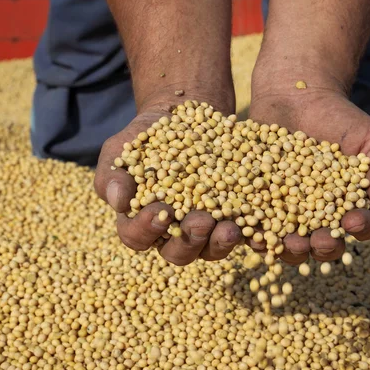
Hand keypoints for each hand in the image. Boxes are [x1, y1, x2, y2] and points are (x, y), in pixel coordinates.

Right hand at [94, 95, 242, 265]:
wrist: (183, 117)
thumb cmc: (146, 136)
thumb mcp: (125, 147)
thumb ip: (114, 173)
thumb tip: (117, 201)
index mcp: (141, 222)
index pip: (137, 237)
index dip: (146, 229)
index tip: (159, 212)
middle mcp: (173, 233)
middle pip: (177, 252)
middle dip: (189, 240)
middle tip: (201, 221)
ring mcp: (204, 230)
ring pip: (210, 249)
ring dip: (220, 242)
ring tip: (231, 227)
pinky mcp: (230, 218)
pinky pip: (240, 232)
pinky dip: (247, 229)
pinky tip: (255, 219)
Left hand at [248, 69, 369, 264]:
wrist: (298, 96)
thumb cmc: (342, 118)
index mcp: (350, 208)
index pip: (361, 226)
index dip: (360, 227)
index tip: (353, 220)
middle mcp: (319, 218)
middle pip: (323, 244)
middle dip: (322, 246)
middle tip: (317, 240)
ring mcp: (287, 213)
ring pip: (289, 243)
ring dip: (289, 249)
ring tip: (287, 242)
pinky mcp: (259, 203)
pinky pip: (257, 225)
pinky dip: (256, 233)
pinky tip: (254, 233)